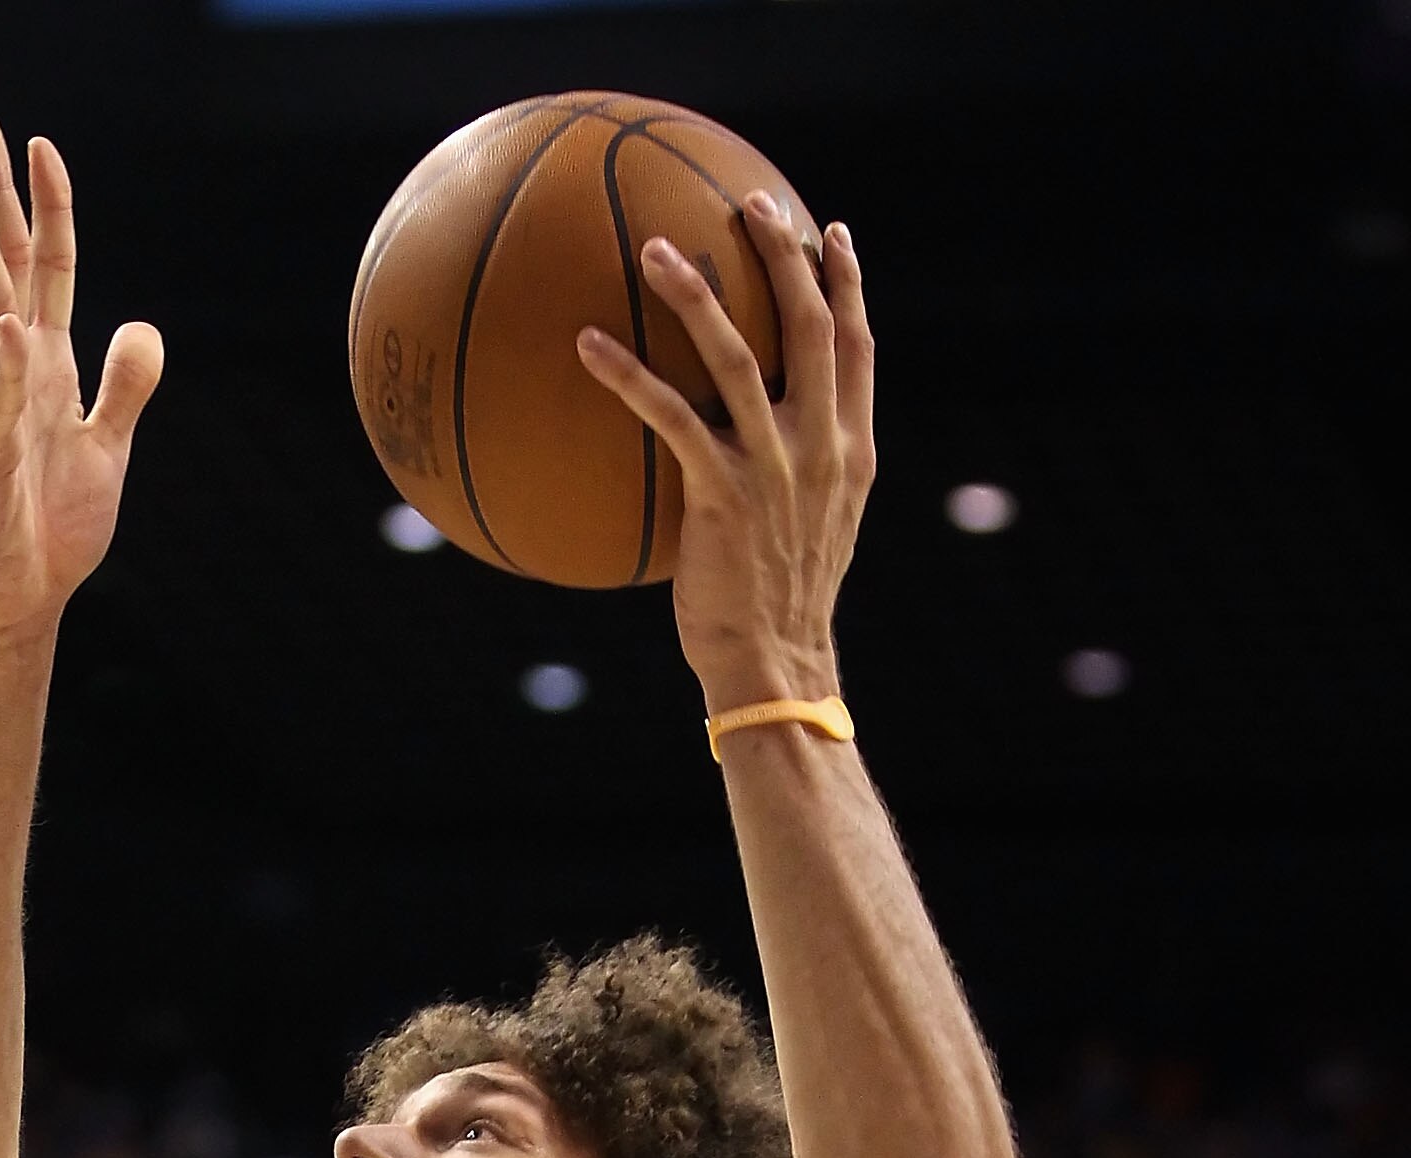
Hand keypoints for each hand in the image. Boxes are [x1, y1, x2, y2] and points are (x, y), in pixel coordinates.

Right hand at [0, 117, 163, 653]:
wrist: (15, 600)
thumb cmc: (50, 528)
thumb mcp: (106, 448)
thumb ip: (124, 388)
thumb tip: (142, 327)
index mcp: (44, 369)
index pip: (49, 274)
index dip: (50, 213)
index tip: (44, 150)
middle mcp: (11, 376)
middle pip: (6, 271)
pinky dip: (6, 372)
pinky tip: (11, 329)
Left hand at [577, 198, 873, 712]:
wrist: (776, 665)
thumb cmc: (781, 607)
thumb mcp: (814, 531)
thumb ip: (801, 474)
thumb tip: (762, 442)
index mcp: (851, 451)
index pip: (861, 347)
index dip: (848, 284)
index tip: (830, 232)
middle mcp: (820, 447)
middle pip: (812, 325)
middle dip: (783, 255)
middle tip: (750, 201)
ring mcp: (773, 467)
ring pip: (740, 354)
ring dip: (696, 294)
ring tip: (655, 248)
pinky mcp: (720, 494)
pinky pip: (669, 416)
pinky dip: (627, 375)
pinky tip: (587, 344)